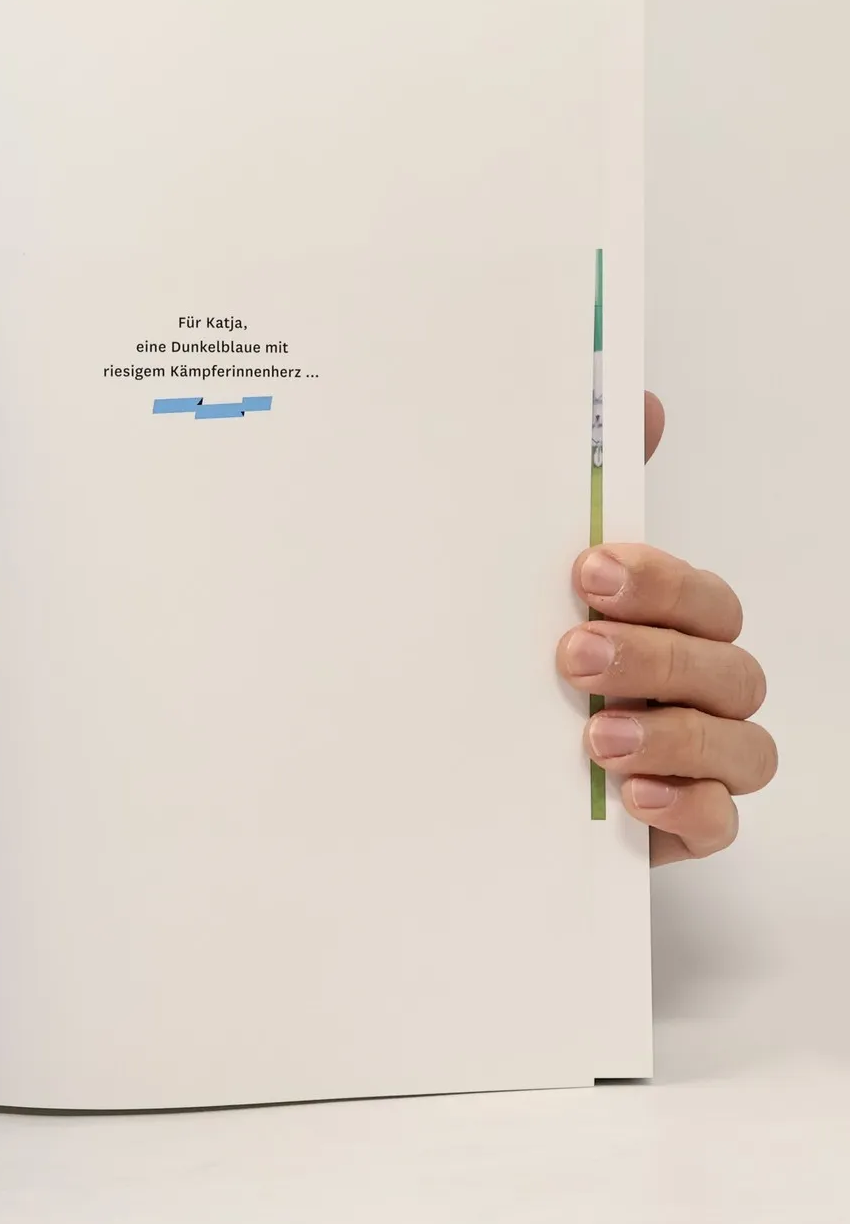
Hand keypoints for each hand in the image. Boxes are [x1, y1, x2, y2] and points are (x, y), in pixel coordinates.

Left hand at [558, 394, 776, 864]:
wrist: (485, 780)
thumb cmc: (530, 674)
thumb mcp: (533, 586)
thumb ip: (591, 498)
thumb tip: (640, 400)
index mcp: (671, 627)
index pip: (700, 596)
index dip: (657, 581)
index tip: (587, 570)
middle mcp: (699, 689)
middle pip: (726, 665)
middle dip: (655, 656)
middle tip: (574, 654)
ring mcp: (700, 758)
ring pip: (739, 742)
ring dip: (671, 734)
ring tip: (596, 735)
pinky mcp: (684, 823)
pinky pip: (719, 819)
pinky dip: (684, 806)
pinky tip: (629, 796)